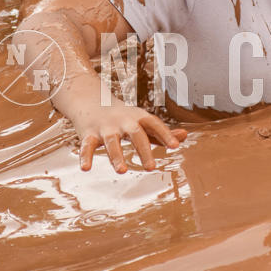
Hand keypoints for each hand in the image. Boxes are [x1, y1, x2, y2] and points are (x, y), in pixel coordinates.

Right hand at [73, 97, 187, 172]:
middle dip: (143, 149)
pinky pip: (87, 146)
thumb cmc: (121, 116)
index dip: (165, 134)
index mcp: (138, 118)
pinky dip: (85, 156)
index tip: (175, 146)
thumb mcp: (141, 120)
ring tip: (122, 171)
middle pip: (135, 134)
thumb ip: (160, 132)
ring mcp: (105, 128)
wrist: (90, 100)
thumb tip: (185, 136)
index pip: (154, 124)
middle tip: (151, 168)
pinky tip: (86, 169)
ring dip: (116, 156)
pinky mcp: (88, 134)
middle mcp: (123, 121)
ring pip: (112, 142)